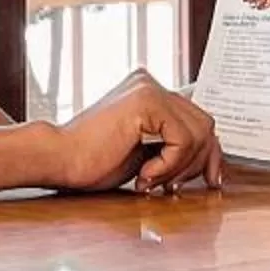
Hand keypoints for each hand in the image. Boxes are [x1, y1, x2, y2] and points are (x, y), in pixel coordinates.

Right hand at [47, 73, 223, 196]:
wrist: (59, 160)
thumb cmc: (91, 162)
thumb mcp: (144, 154)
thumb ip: (170, 147)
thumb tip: (207, 158)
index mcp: (148, 92)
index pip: (198, 118)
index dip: (209, 152)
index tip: (210, 179)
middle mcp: (150, 84)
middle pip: (205, 124)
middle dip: (198, 162)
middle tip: (171, 186)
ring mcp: (148, 88)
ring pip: (199, 132)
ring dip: (180, 166)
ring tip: (151, 180)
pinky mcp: (145, 101)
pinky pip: (183, 139)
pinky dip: (169, 164)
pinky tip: (144, 174)